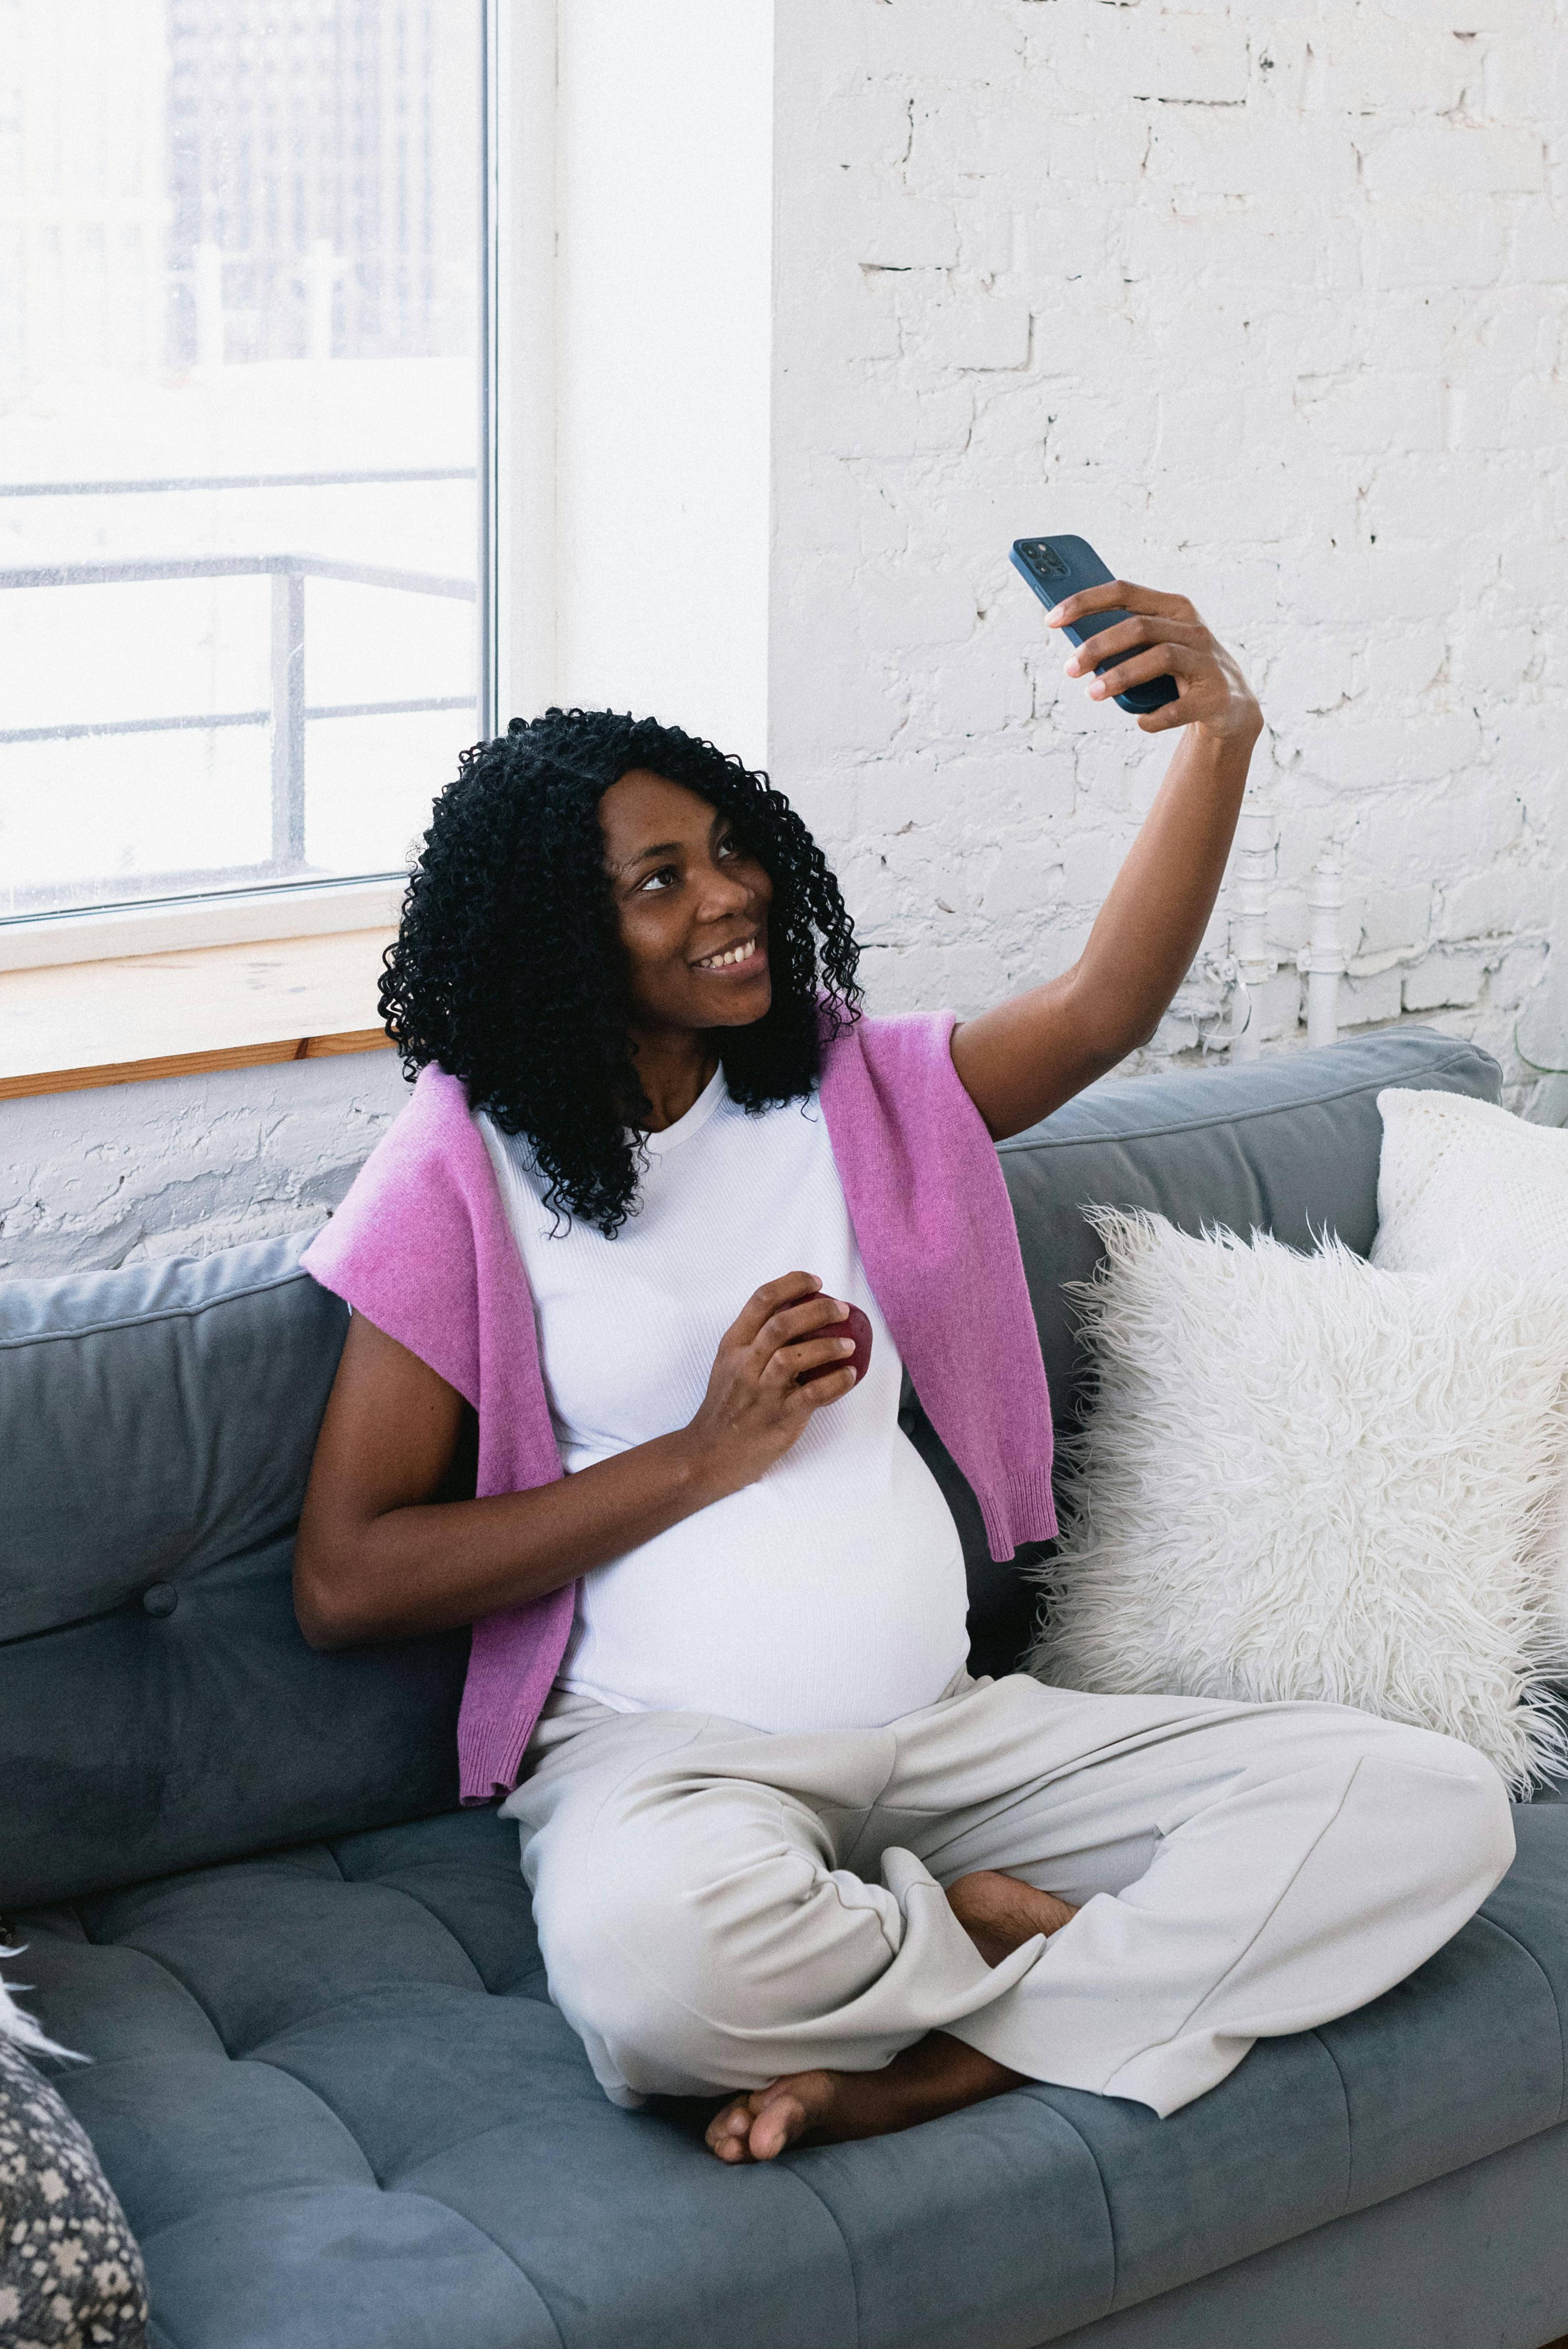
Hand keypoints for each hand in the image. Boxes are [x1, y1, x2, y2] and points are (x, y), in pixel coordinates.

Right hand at [682, 1272, 857, 1498]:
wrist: (710, 1453)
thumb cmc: (726, 1405)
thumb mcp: (730, 1363)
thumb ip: (755, 1339)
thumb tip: (796, 1312)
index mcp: (733, 1345)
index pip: (761, 1300)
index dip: (792, 1284)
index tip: (816, 1282)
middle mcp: (745, 1364)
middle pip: (782, 1323)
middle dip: (818, 1310)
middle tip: (842, 1309)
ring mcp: (761, 1392)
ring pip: (795, 1356)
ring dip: (828, 1346)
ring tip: (849, 1344)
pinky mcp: (780, 1418)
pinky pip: (813, 1394)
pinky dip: (837, 1382)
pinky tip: (849, 1375)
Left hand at [1049, 580, 1262, 741]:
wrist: (1230, 704)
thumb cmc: (1178, 671)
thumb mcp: (1154, 647)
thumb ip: (1123, 637)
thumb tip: (1073, 641)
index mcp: (1173, 607)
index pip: (1124, 592)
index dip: (1085, 602)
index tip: (1051, 619)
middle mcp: (1193, 628)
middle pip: (1138, 626)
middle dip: (1098, 646)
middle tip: (1069, 668)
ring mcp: (1207, 661)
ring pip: (1160, 658)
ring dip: (1121, 676)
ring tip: (1093, 693)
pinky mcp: (1216, 696)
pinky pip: (1180, 707)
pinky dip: (1155, 717)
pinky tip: (1140, 722)